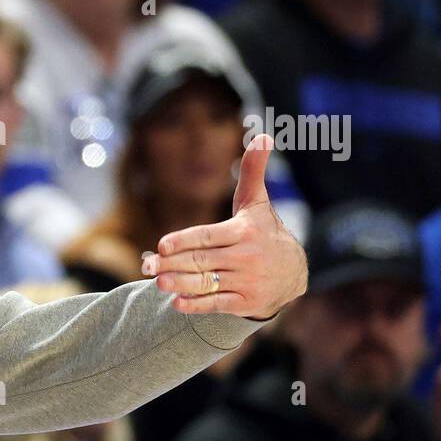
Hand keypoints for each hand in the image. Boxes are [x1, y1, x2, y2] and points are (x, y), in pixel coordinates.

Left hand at [142, 134, 307, 318]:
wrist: (294, 274)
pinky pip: (217, 304)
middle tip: (146, 265)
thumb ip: (253, 172)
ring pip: (207, 283)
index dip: (184, 241)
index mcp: (245, 232)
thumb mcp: (257, 203)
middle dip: (172, 264)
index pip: (208, 237)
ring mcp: (247, 282)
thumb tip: (262, 135)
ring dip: (180, 284)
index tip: (161, 245)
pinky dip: (197, 305)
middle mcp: (247, 257)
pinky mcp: (246, 302)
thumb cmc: (265, 232)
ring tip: (157, 283)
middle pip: (202, 261)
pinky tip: (176, 303)